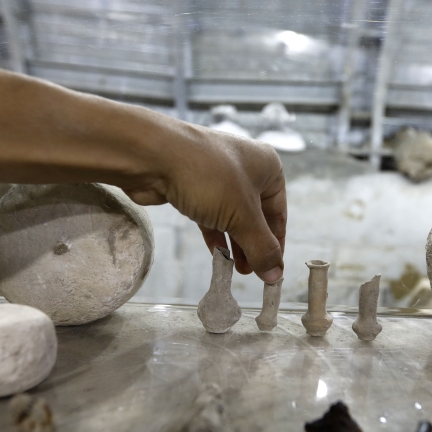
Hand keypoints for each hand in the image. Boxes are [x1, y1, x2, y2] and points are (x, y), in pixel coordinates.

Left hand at [121, 123, 286, 283]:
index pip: (278, 212)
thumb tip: (276, 275)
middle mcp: (245, 168)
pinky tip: (217, 253)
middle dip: (254, 246)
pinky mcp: (194, 185)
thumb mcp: (242, 217)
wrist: (153, 156)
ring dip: (235, 243)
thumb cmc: (207, 177)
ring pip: (232, 216)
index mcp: (267, 167)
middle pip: (255, 216)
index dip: (276, 243)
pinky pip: (211, 213)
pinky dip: (215, 233)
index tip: (273, 270)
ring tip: (236, 268)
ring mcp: (218, 175)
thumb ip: (261, 247)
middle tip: (252, 273)